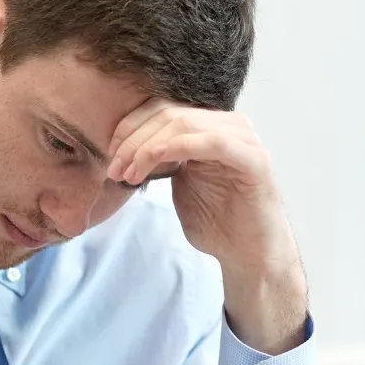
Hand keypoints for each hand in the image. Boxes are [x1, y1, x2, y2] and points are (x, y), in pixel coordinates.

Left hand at [107, 99, 292, 269]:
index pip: (163, 109)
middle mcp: (230, 125)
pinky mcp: (254, 160)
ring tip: (129, 174)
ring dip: (147, 147)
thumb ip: (163, 158)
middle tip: (114, 167)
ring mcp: (244, 140)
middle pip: (169, 113)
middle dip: (133, 140)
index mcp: (211, 126)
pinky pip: (211, 142)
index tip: (110, 154)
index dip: (130, 127)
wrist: (247, 254)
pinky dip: (174, 148)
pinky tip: (152, 165)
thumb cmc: (216, 221)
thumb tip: (125, 146)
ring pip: (184, 124)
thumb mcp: (180, 181)